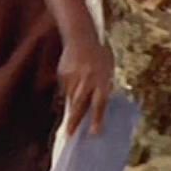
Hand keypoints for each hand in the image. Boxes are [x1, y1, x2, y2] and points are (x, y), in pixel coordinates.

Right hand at [58, 18, 115, 136]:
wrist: (82, 35)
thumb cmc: (100, 53)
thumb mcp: (107, 69)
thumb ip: (103, 85)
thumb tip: (98, 104)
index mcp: (102, 80)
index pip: (100, 104)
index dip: (98, 119)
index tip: (95, 134)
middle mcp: (88, 81)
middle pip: (80, 105)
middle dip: (74, 121)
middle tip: (69, 135)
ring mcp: (73, 78)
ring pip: (71, 97)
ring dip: (73, 103)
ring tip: (75, 102)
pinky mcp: (63, 75)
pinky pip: (65, 87)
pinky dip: (69, 87)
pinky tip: (74, 77)